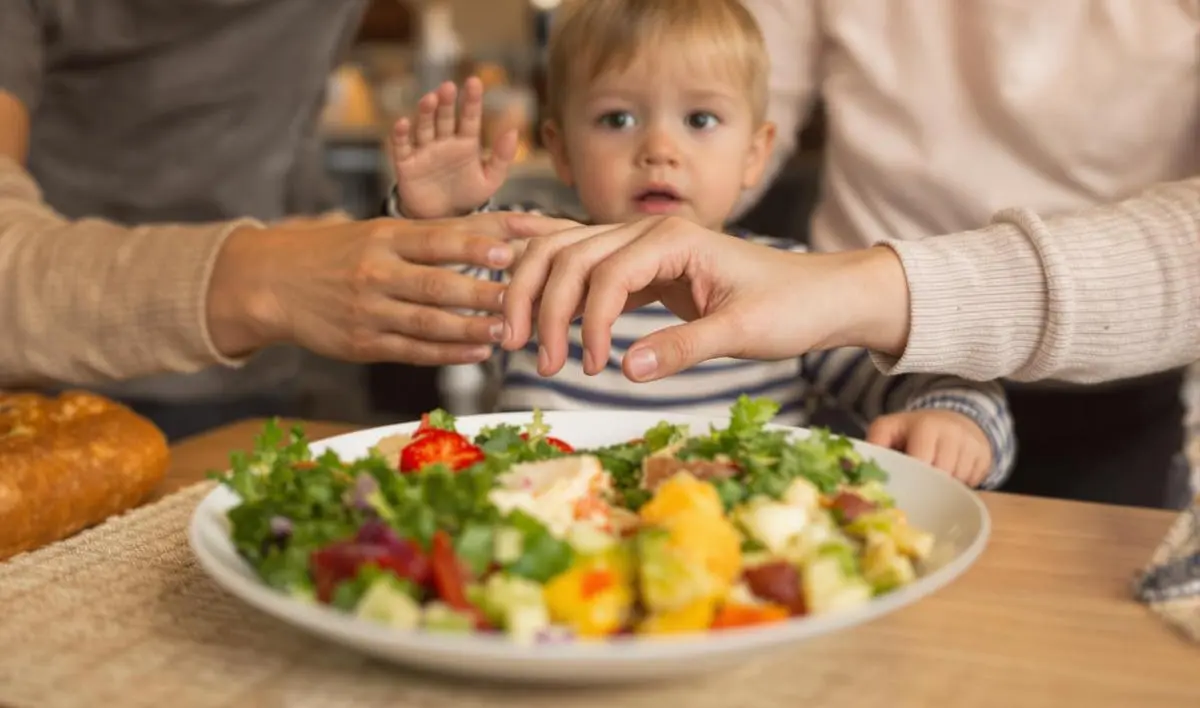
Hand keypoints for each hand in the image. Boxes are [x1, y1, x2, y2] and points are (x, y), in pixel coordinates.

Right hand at [208, 213, 523, 365]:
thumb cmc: (338, 252)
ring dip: (471, 329)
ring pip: (428, 323)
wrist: (272, 284)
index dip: (475, 246)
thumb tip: (497, 233)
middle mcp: (376, 273)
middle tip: (520, 297)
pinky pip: (412, 351)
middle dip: (481, 293)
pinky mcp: (363, 344)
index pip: (437, 238)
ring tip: (507, 332)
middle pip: (436, 284)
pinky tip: (477, 352)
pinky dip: (447, 353)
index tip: (509, 250)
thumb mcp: (376, 232)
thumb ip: (431, 236)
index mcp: (383, 238)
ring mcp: (369, 311)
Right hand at [390, 77, 517, 218]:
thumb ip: (501, 158)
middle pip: (445, 117)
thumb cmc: (467, 195)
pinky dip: (401, 135)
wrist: (442, 219)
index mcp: (466, 143)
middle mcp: (444, 141)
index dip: (471, 100)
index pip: (470, 117)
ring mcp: (424, 151)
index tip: (474, 82)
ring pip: (424, 127)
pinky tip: (403, 123)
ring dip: (426, 113)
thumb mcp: (489, 180)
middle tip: (448, 87)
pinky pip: (402, 147)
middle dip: (446, 102)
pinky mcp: (406, 164)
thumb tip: (514, 132)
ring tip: (429, 99)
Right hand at [498, 215, 911, 380]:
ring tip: (524, 345)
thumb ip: (685, 347)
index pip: (604, 274)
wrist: (822, 295)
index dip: (587, 322)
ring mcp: (643, 247)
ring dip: (537, 296)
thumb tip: (628, 371)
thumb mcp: (744, 331)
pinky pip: (585, 269)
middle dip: (539, 305)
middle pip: (567, 255)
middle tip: (537, 361)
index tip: (592, 368)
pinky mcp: (644, 268)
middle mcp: (649, 233)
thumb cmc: (792, 307)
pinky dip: (553, 286)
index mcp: (673, 239)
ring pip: (565, 256)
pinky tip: (525, 297)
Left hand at [866, 410, 992, 486]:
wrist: (954, 419)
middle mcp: (952, 432)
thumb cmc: (914, 431)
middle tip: (920, 488)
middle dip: (930, 484)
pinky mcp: (986, 455)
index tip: (908, 483)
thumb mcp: (890, 428)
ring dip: (946, 487)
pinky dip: (962, 485)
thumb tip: (857, 464)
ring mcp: (972, 443)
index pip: (922, 459)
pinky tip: (952, 477)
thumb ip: (876, 443)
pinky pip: (974, 481)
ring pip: (959, 480)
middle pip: (942, 473)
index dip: (915, 475)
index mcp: (925, 425)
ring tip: (935, 479)